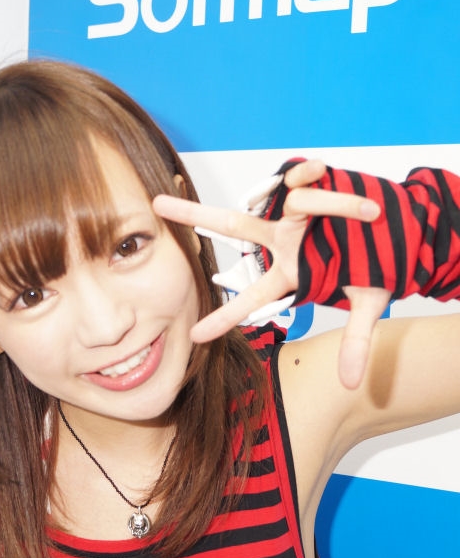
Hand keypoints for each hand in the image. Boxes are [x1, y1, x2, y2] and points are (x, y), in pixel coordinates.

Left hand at [154, 159, 387, 388]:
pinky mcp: (316, 183)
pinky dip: (309, 174)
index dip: (224, 317)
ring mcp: (295, 210)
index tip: (193, 338)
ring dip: (319, 204)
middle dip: (193, 215)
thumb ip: (356, 341)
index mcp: (288, 271)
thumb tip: (350, 384)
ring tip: (355, 211)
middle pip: (232, 226)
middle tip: (155, 206)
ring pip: (286, 202)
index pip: (250, 297)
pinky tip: (320, 172)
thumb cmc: (376, 266)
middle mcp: (283, 238)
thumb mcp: (367, 303)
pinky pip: (304, 176)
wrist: (402, 228)